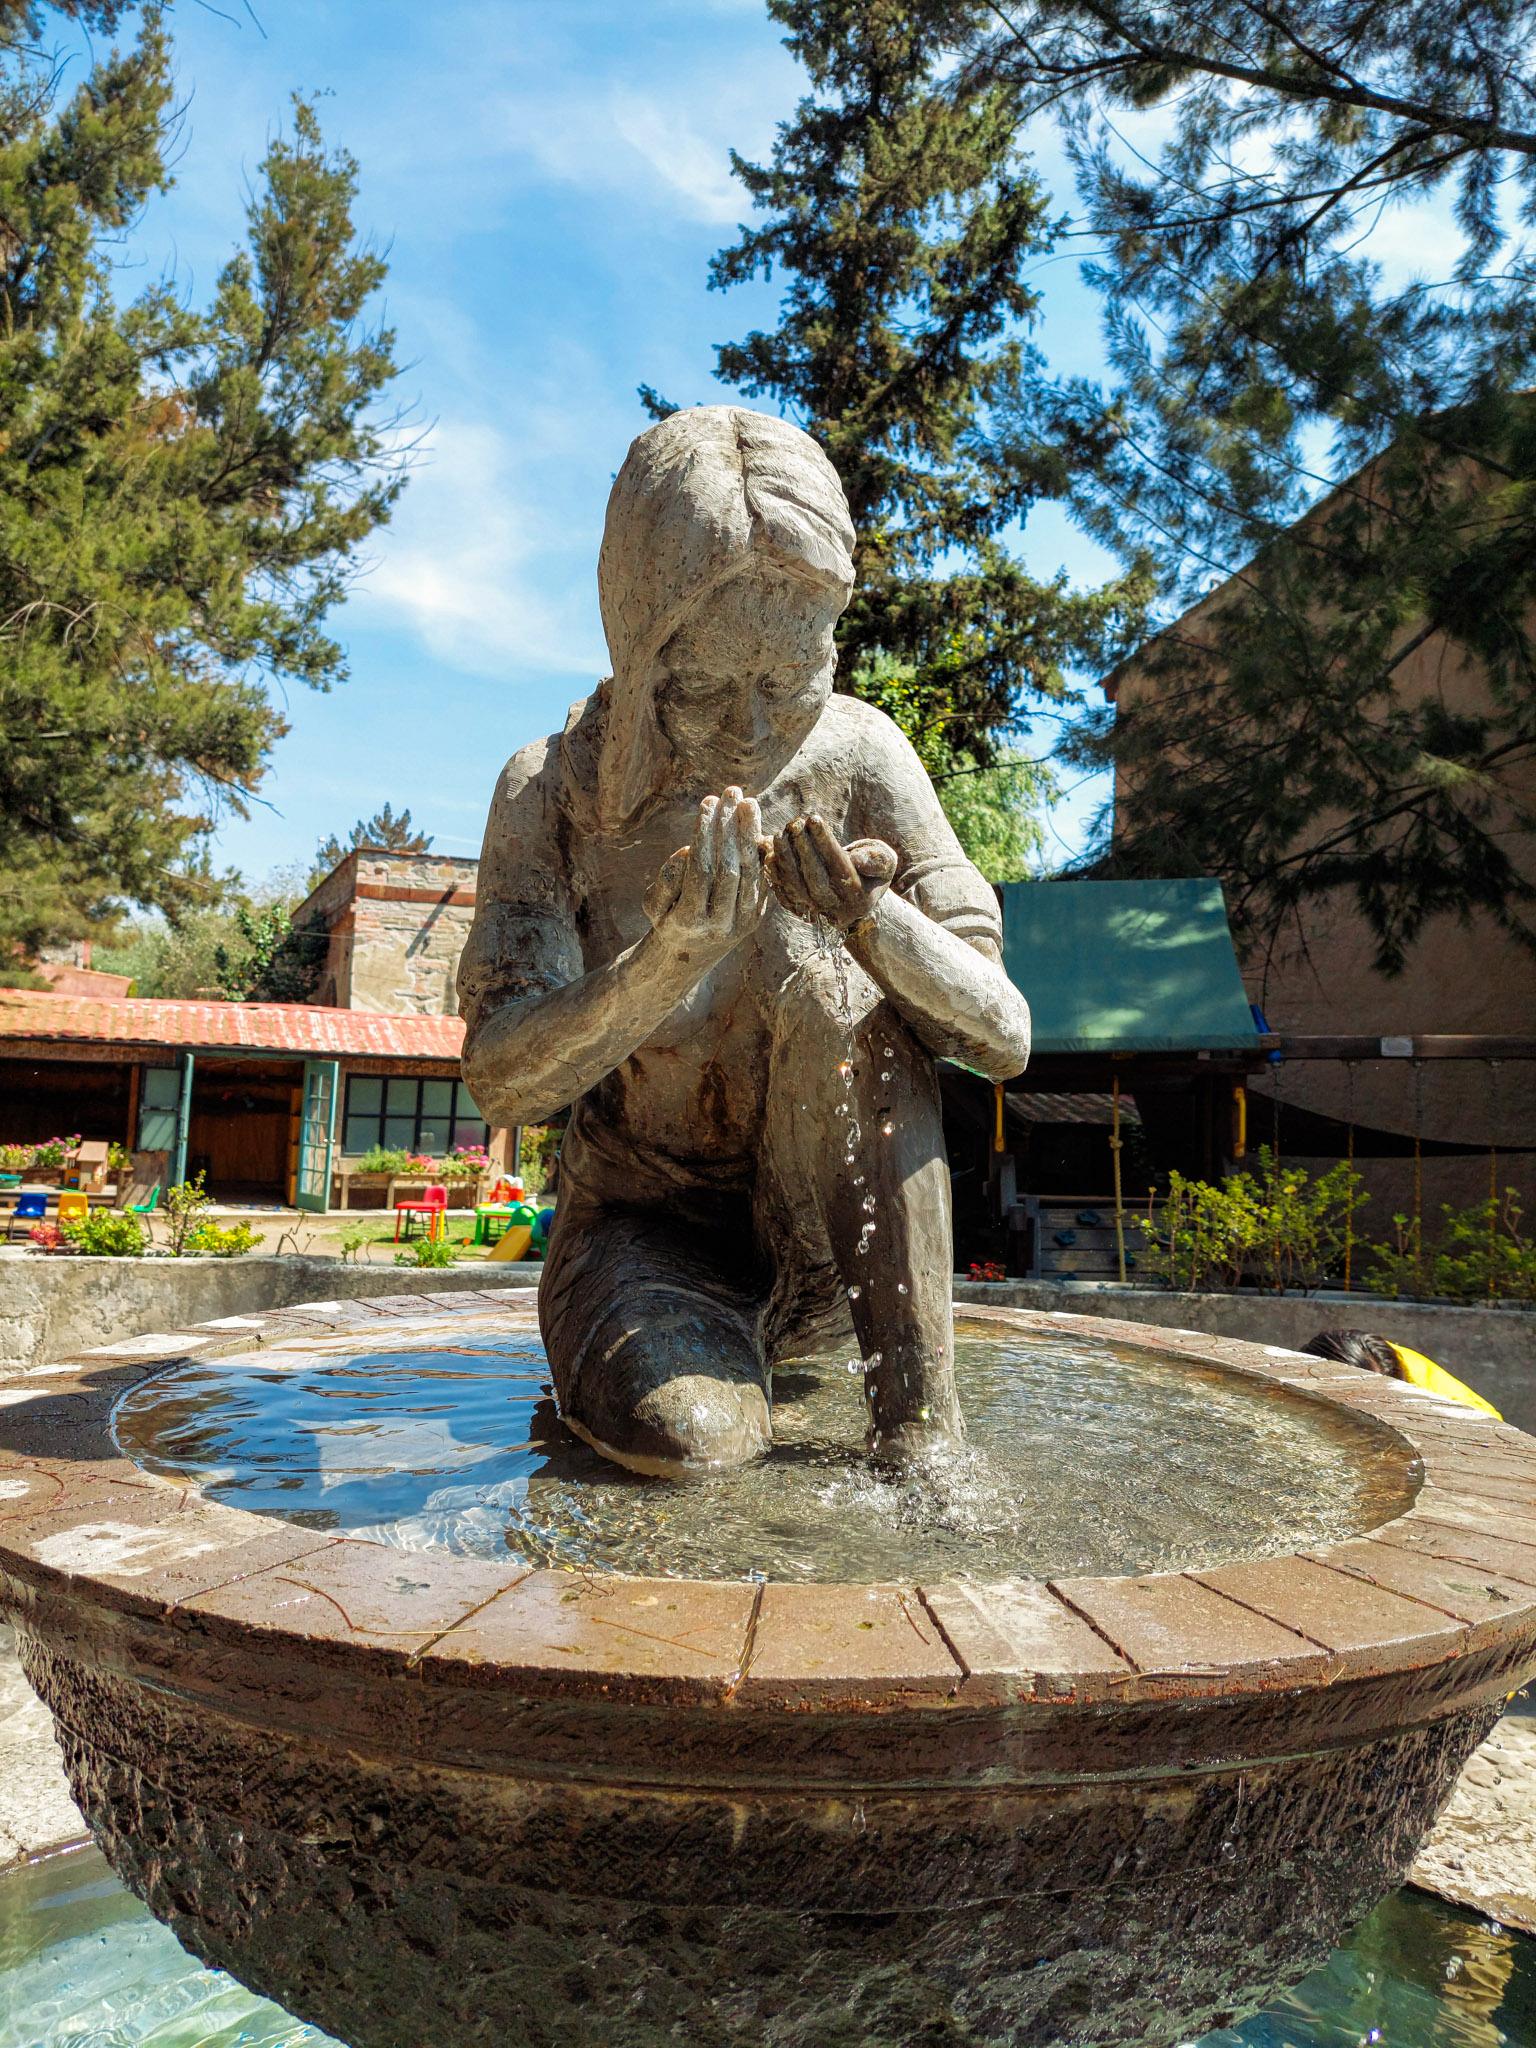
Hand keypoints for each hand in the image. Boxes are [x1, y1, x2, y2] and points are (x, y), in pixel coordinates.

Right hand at [644, 787, 768, 963]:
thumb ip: (667, 879)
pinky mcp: (758, 916)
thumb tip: (689, 851)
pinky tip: (759, 826)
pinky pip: (764, 879)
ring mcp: (744, 923)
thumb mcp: (654, 904)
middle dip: (731, 828)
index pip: (701, 869)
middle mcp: (721, 926)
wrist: (690, 955)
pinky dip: (763, 852)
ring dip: (751, 835)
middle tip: (731, 793)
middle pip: (730, 869)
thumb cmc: (667, 920)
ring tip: (748, 803)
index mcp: (690, 922)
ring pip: (751, 873)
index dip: (705, 834)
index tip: (707, 802)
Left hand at [766, 814, 896, 930]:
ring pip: (796, 888)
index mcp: (859, 899)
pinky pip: (782, 892)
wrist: (858, 895)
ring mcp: (816, 914)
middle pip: (815, 880)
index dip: (825, 843)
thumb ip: (877, 859)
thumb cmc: (872, 869)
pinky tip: (769, 849)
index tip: (814, 818)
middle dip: (803, 850)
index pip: (840, 868)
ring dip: (785, 859)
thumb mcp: (886, 862)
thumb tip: (857, 860)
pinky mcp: (800, 911)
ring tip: (780, 833)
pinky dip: (773, 871)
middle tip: (794, 824)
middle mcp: (837, 910)